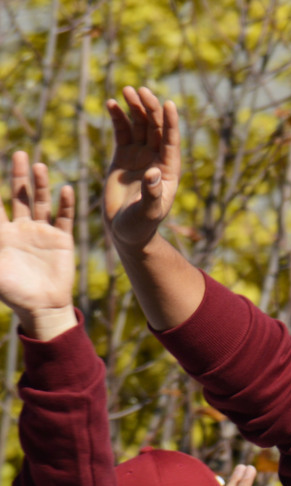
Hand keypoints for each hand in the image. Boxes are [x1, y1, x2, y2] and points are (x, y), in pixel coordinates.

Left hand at [0, 151, 75, 340]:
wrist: (41, 307)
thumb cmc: (11, 292)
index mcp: (1, 234)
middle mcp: (22, 229)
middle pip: (19, 195)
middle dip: (17, 175)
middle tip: (18, 153)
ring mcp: (42, 233)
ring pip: (41, 202)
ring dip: (40, 185)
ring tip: (38, 165)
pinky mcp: (62, 240)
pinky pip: (64, 218)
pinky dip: (65, 204)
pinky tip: (65, 189)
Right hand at [104, 86, 180, 249]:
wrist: (126, 231)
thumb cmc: (141, 225)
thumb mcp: (148, 212)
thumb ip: (152, 193)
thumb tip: (154, 172)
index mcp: (169, 171)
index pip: (171, 142)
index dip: (171, 123)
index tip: (169, 103)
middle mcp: (157, 160)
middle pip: (156, 128)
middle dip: (150, 109)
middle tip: (141, 90)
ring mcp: (140, 157)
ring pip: (140, 126)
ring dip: (135, 108)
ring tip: (127, 90)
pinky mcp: (123, 157)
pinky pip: (122, 133)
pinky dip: (118, 118)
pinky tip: (112, 103)